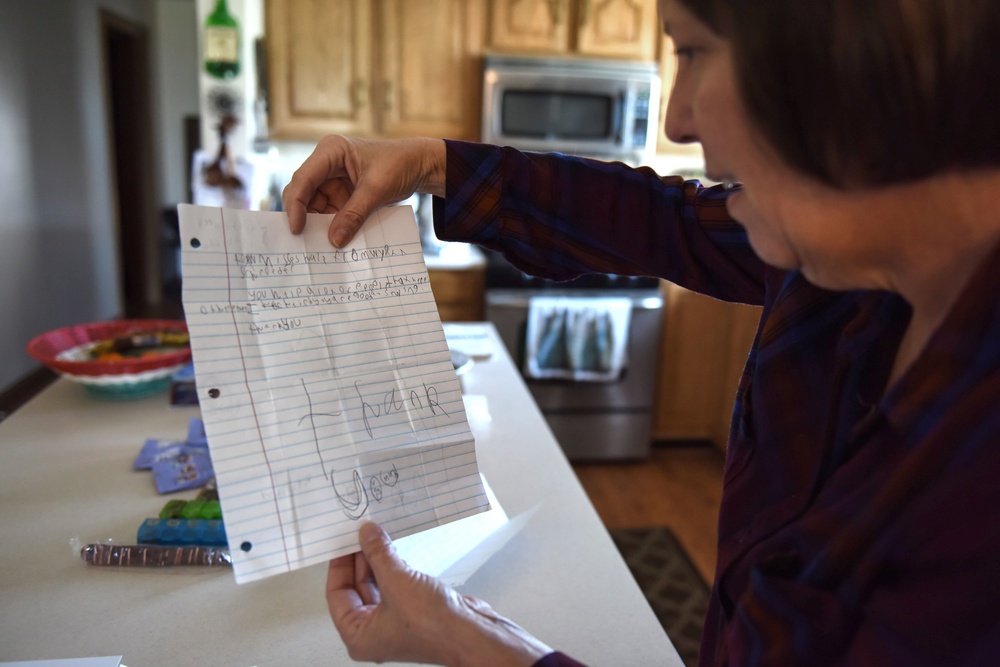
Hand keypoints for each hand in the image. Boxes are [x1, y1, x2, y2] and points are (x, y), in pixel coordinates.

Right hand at [282, 135, 446, 247]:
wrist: (417, 166)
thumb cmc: (399, 166)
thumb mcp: (377, 190)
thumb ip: (354, 214)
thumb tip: (334, 241)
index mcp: (331, 151)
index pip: (304, 178)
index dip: (296, 204)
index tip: (296, 229)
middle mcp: (325, 164)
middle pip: (302, 192)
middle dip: (303, 216)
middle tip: (303, 242)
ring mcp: (331, 179)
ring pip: (313, 206)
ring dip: (317, 225)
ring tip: (319, 246)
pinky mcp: (339, 193)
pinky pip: (328, 212)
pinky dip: (329, 226)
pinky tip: (332, 240)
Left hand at [327, 522, 551, 666]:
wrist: (471, 632)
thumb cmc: (434, 627)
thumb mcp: (396, 581)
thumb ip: (378, 554)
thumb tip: (367, 535)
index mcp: (359, 635)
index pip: (337, 594)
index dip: (339, 565)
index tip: (342, 542)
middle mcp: (375, 631)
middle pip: (356, 589)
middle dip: (360, 560)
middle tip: (360, 534)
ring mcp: (395, 621)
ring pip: (378, 585)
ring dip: (378, 561)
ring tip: (377, 536)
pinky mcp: (414, 611)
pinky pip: (396, 584)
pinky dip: (394, 567)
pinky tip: (394, 550)